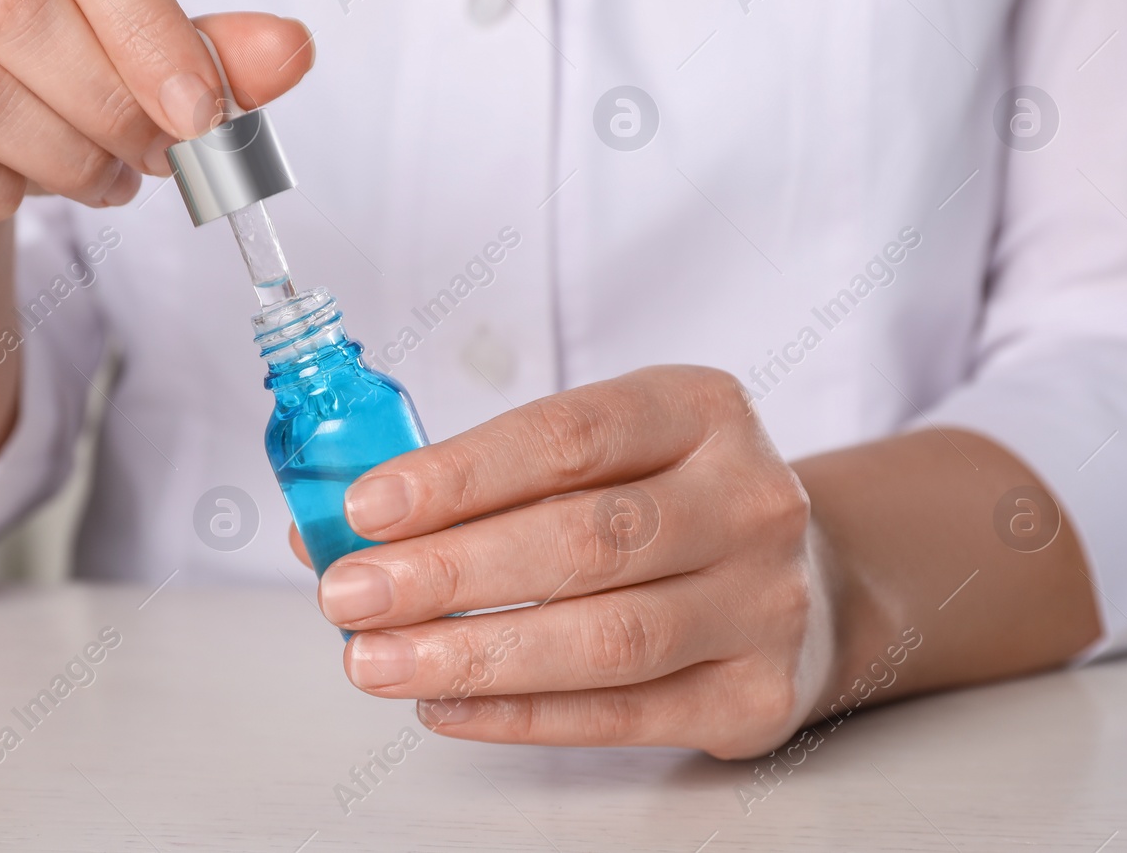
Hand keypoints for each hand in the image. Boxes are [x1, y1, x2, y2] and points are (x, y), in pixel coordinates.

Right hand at [0, 0, 313, 252]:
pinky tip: (19, 189)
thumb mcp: (134, 48)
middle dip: (110, 102)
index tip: (202, 110)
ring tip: (105, 177)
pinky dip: (0, 193)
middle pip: (16, 5)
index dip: (150, 25)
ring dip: (64, 156)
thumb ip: (209, 48)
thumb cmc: (31, 70)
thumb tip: (289, 51)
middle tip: (160, 156)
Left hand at [301, 365, 837, 757]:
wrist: (803, 585)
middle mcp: (750, 498)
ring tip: (376, 661)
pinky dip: (522, 716)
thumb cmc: (662, 506)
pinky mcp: (758, 695)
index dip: (460, 473)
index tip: (366, 507)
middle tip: (348, 596)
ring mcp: (765, 601)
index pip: (569, 436)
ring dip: (473, 654)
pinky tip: (445, 706)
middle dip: (448, 571)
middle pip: (583, 539)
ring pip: (607, 636)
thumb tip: (323, 529)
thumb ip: (474, 483)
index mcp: (701, 410)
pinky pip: (624, 715)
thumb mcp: (599, 458)